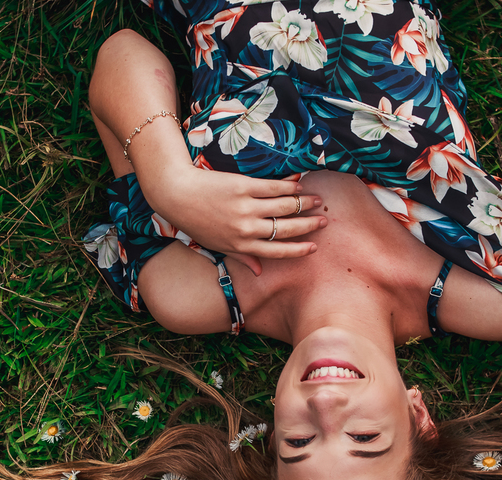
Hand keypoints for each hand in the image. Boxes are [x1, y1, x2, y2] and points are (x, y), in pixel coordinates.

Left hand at [143, 165, 326, 275]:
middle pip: (286, 229)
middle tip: (324, 221)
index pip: (278, 251)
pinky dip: (289, 187)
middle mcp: (246, 229)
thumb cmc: (197, 222)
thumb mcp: (218, 246)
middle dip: (308, 225)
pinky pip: (273, 188)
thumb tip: (260, 271)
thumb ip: (242, 257)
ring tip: (317, 200)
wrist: (177, 194)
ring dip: (304, 204)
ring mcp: (246, 208)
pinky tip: (299, 186)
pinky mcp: (243, 187)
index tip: (314, 246)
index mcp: (241, 246)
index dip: (299, 249)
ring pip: (284, 207)